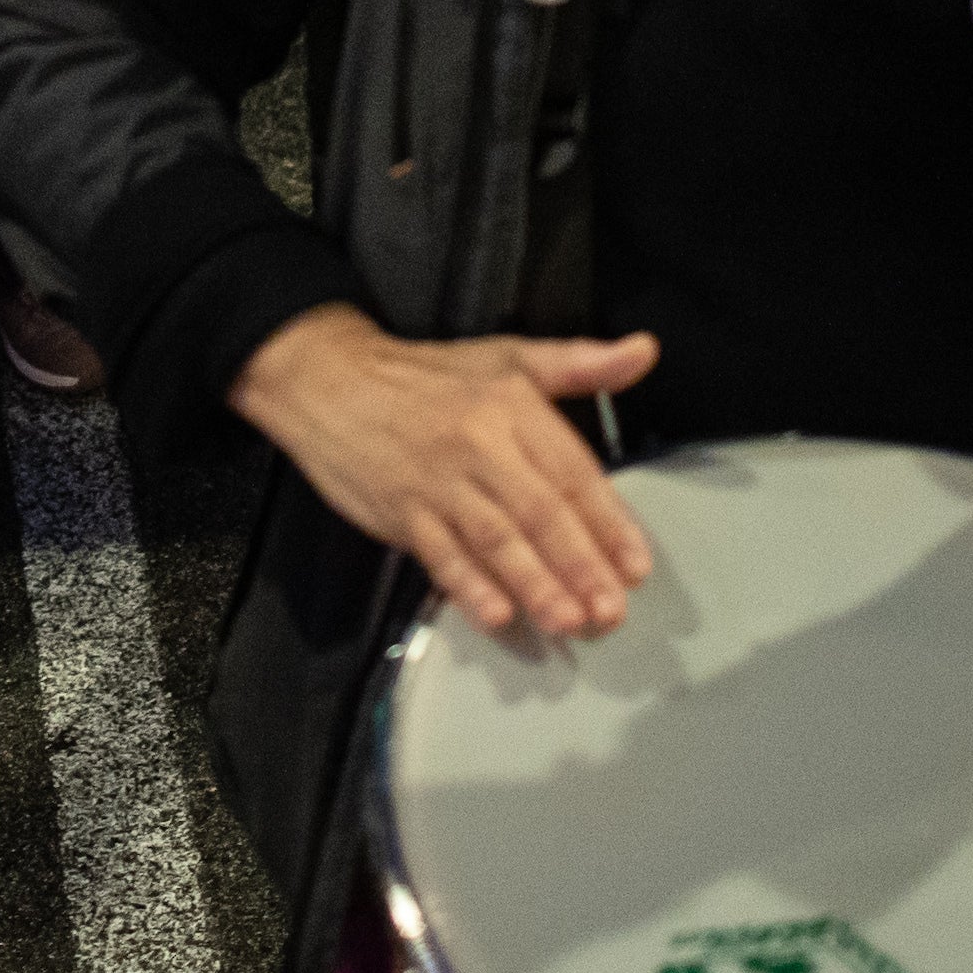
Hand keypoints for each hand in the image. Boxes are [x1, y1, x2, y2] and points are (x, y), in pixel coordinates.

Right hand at [230, 305, 661, 636]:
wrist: (329, 380)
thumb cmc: (425, 376)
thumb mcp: (508, 355)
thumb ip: (580, 363)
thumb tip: (644, 351)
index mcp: (511, 406)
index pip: (571, 472)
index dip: (608, 523)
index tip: (634, 565)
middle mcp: (478, 443)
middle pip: (538, 512)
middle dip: (580, 566)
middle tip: (610, 610)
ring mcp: (436, 481)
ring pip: (494, 539)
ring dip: (534, 585)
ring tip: (567, 620)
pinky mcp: (400, 512)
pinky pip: (440, 555)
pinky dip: (469, 587)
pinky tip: (497, 615)